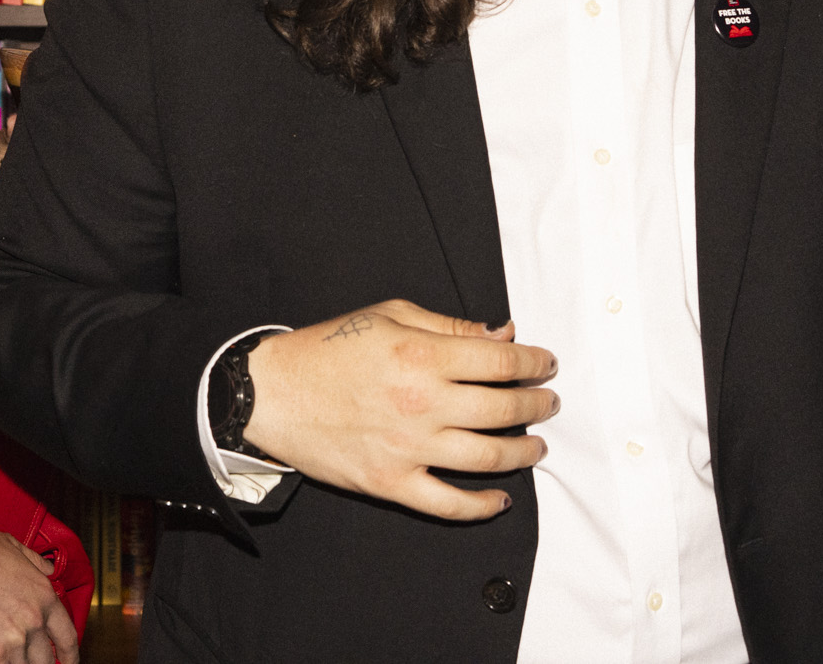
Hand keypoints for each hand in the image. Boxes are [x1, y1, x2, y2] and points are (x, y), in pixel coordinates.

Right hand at [242, 299, 558, 521]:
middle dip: (537, 405)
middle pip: (504, 409)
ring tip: (536, 446)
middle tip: (549, 403)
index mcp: (423, 355)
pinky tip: (500, 498)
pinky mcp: (390, 483)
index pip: (501, 361)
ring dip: (522, 453)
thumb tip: (503, 334)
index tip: (546, 364)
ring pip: (487, 458)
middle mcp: (422, 403)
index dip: (534, 362)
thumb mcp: (389, 315)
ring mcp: (408, 448)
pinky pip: (448, 504)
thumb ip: (450, 327)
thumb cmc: (328, 350)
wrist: (273, 393)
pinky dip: (481, 506)